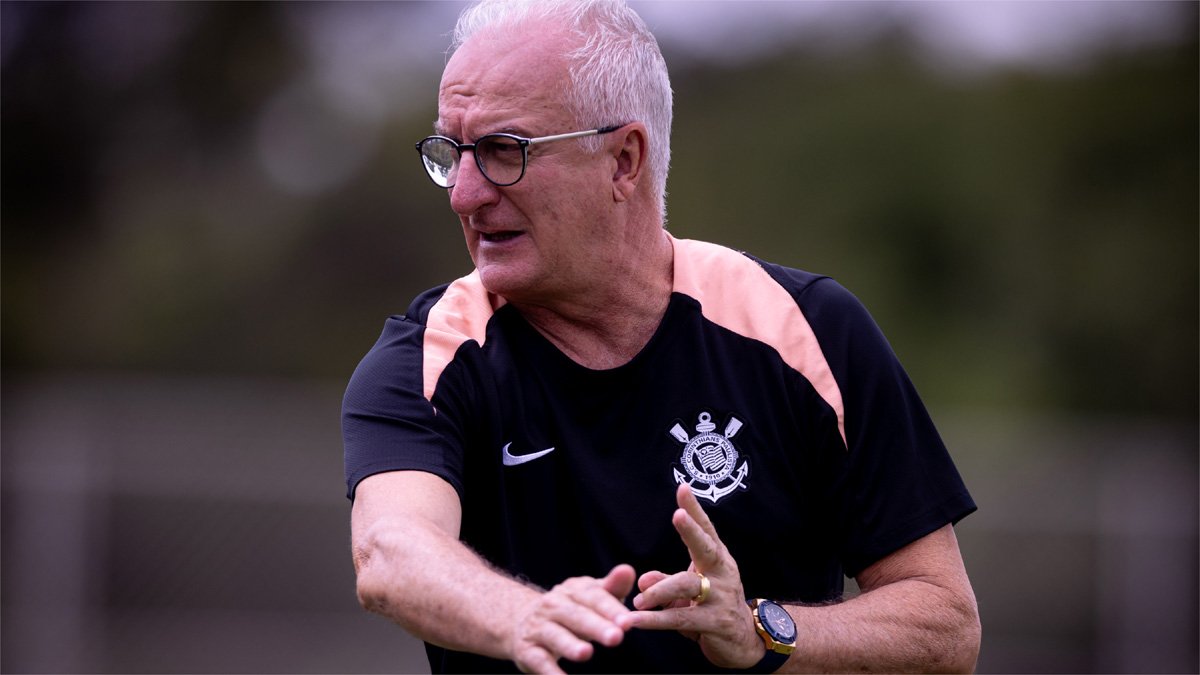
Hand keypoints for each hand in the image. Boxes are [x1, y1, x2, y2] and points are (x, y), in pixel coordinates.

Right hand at [508, 564, 636, 673]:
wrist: (521, 621)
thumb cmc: (570, 611)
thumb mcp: (590, 597)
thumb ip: (612, 587)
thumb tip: (628, 570)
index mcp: (573, 591)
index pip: (593, 597)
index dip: (611, 609)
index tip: (628, 622)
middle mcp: (553, 605)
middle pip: (575, 615)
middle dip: (595, 626)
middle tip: (616, 637)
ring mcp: (538, 627)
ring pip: (554, 635)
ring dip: (569, 645)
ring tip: (586, 653)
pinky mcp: (527, 650)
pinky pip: (539, 660)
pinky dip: (550, 671)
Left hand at [626, 484, 764, 668]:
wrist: (745, 642)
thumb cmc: (712, 607)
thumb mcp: (688, 592)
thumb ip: (664, 582)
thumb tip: (641, 580)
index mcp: (717, 559)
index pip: (706, 530)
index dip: (695, 509)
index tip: (682, 488)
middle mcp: (722, 573)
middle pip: (706, 548)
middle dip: (692, 530)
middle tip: (678, 515)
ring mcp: (721, 598)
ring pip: (687, 585)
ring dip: (660, 590)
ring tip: (638, 599)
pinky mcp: (716, 623)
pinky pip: (682, 619)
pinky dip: (656, 620)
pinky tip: (636, 621)